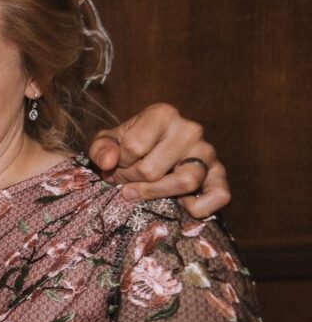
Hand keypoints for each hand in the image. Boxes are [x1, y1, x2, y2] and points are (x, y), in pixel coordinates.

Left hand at [88, 103, 227, 217]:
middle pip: (152, 169)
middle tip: (126, 181)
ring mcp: (208, 152)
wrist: (150, 154)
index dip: (118, 163)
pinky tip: (180, 204)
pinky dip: (200, 207)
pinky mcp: (219, 174)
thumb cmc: (128, 146)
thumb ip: (101, 149)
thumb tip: (109, 162)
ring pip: (185, 181)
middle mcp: (190, 129)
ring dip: (156, 194)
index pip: (134, 148)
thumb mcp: (108, 141)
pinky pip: (220, 195)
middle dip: (131, 181)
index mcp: (162, 114)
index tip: (117, 164)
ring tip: (144, 191)